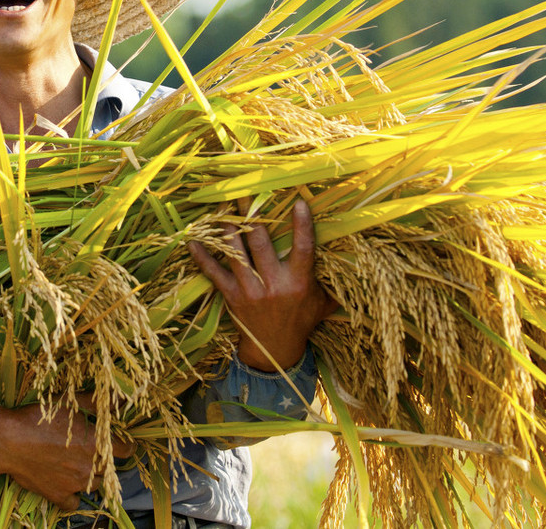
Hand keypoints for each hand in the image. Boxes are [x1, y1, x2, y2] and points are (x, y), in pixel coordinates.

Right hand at [0, 401, 133, 510]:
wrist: (9, 440)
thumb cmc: (40, 417)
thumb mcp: (70, 403)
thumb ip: (98, 402)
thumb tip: (121, 398)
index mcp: (97, 444)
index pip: (126, 450)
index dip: (125, 445)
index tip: (120, 442)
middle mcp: (91, 467)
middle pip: (110, 468)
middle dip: (104, 460)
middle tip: (90, 450)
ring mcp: (75, 484)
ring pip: (95, 485)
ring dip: (91, 476)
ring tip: (77, 464)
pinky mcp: (58, 495)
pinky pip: (74, 503)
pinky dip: (72, 495)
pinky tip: (66, 483)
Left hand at [188, 198, 336, 370]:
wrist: (275, 352)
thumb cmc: (302, 321)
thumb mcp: (324, 303)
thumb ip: (334, 281)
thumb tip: (354, 257)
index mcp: (299, 282)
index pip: (303, 248)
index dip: (302, 224)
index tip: (299, 201)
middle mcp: (274, 284)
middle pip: (261, 243)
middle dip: (252, 216)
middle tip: (245, 192)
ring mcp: (250, 290)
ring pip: (236, 252)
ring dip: (227, 229)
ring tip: (222, 206)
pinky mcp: (232, 296)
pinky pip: (214, 273)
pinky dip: (202, 257)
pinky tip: (191, 241)